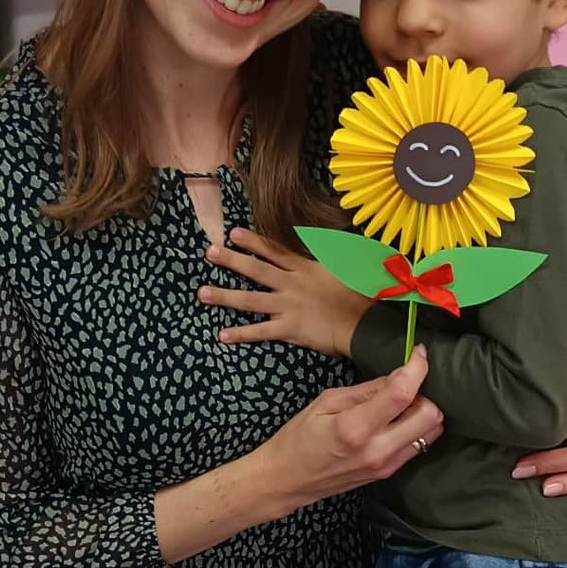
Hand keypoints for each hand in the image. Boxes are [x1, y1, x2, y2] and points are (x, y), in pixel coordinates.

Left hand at [198, 228, 369, 358]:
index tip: (232, 233)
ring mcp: (288, 307)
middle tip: (209, 252)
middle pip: (256, 270)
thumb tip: (325, 242)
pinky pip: (261, 331)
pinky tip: (222, 334)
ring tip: (203, 293)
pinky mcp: (289, 329)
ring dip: (225, 296)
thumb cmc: (358, 296)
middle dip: (231, 260)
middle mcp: (291, 285)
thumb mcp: (344, 268)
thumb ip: (329, 255)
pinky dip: (242, 333)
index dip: (253, 241)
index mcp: (304, 268)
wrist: (363, 324)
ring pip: (250, 300)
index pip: (273, 251)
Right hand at [251, 346, 442, 514]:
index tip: (417, 353)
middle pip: (430, 415)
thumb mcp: (326, 402)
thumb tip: (398, 374)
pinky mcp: (388, 473)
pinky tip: (397, 420)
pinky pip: (419, 445)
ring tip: (401, 403)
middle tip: (405, 383)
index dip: (417, 368)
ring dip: (424, 410)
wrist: (286, 480)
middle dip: (424, 391)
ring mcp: (385, 465)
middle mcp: (377, 450)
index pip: (402, 393)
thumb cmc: (299, 438)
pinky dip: (417, 427)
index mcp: (355, 427)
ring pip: (432, 432)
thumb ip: (366, 390)